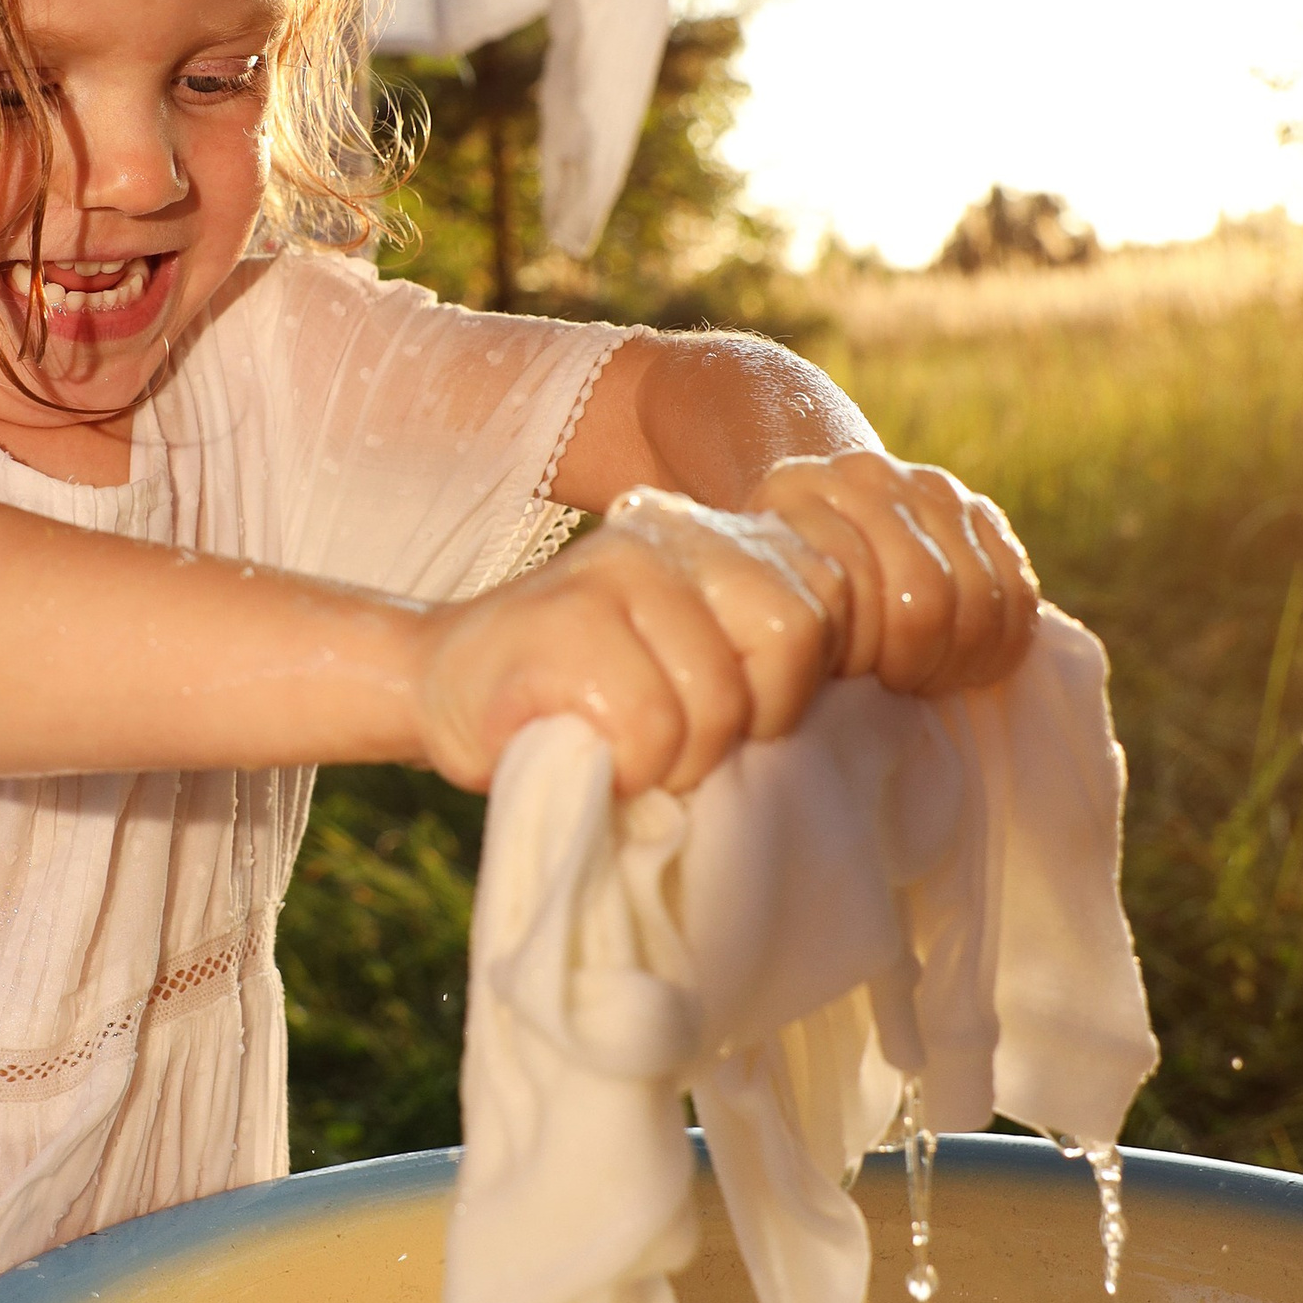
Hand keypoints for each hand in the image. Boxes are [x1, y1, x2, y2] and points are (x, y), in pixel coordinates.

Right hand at [412, 505, 835, 797]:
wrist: (438, 686)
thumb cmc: (585, 701)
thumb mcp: (695, 662)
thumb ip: (764, 658)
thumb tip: (863, 713)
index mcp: (725, 541)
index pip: (836, 596)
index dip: (804, 684)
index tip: (748, 723)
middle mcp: (678, 536)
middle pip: (795, 634)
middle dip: (757, 719)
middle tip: (694, 745)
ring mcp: (620, 568)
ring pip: (721, 694)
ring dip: (684, 757)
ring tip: (638, 754)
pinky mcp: (568, 616)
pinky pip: (650, 722)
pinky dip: (634, 766)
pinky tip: (596, 753)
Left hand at [749, 450, 1036, 695]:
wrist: (816, 522)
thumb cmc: (783, 590)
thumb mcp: (760, 600)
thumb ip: (777, 625)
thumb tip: (804, 687)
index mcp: (798, 493)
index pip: (851, 594)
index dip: (858, 655)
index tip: (847, 677)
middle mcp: (867, 476)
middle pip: (924, 600)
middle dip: (914, 661)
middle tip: (895, 682)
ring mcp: (929, 486)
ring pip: (976, 598)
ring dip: (957, 658)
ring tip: (926, 676)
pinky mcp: (980, 510)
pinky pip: (1016, 592)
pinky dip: (1000, 644)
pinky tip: (968, 665)